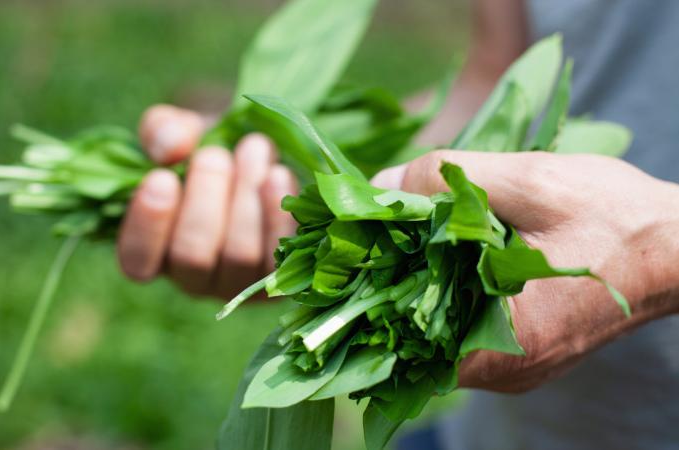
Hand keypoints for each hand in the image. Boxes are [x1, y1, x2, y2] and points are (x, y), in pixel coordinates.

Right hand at [117, 105, 296, 296]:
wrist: (260, 153)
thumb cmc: (204, 145)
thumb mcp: (176, 129)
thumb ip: (162, 131)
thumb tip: (172, 146)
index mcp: (154, 251)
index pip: (138, 261)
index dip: (148, 225)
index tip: (161, 177)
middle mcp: (194, 278)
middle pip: (193, 257)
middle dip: (204, 200)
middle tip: (214, 154)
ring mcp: (240, 281)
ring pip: (240, 256)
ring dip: (246, 199)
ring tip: (253, 149)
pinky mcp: (282, 273)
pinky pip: (281, 255)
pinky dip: (280, 215)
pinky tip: (278, 175)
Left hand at [373, 150, 678, 392]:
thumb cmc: (616, 215)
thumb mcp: (531, 181)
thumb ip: (449, 181)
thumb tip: (378, 186)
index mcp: (506, 340)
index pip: (404, 341)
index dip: (366, 298)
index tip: (345, 261)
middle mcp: (507, 369)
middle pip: (416, 342)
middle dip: (387, 291)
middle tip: (368, 244)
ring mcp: (517, 366)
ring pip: (440, 338)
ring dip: (416, 292)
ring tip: (399, 245)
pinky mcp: (525, 353)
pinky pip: (466, 334)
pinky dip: (447, 299)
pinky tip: (439, 261)